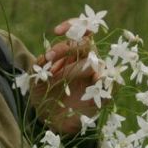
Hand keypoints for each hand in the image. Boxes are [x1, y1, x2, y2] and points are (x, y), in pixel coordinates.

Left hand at [27, 20, 102, 135]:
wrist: (52, 121)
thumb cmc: (45, 95)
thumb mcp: (36, 78)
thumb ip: (40, 65)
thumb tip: (47, 56)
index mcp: (73, 54)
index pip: (79, 32)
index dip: (72, 26)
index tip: (56, 31)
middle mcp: (87, 62)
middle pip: (86, 44)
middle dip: (67, 47)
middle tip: (50, 57)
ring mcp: (96, 78)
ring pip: (96, 62)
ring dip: (76, 67)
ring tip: (57, 77)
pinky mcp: (103, 94)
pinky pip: (112, 83)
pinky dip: (104, 80)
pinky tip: (93, 82)